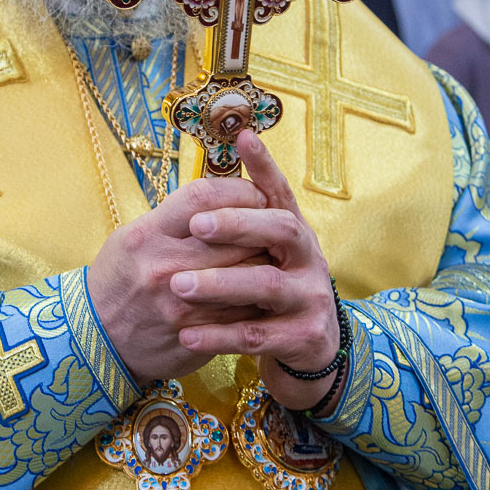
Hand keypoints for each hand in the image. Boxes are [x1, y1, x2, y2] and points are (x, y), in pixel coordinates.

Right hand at [87, 173, 271, 382]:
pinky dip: (258, 297)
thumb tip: (223, 196)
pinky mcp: (199, 335)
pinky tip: (260, 290)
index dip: (237, 189)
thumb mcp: (133, 238)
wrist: (98, 339)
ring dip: (266, 262)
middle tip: (273, 225)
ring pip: (247, 273)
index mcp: (147, 235)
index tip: (254, 193)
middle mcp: (164, 267)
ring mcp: (182, 305)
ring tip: (270, 256)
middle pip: (235, 235)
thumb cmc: (119, 281)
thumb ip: (174, 218)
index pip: (203, 197)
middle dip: (261, 227)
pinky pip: (244, 311)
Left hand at [168, 131, 340, 411]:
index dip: (264, 164)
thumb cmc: (270, 292)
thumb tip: (205, 179)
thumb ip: (241, 223)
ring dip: (220, 284)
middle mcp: (310, 258)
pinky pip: (257, 335)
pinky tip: (185, 334)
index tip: (243, 137)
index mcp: (293, 231)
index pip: (279, 190)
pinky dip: (219, 336)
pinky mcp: (305, 337)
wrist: (308, 352)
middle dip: (238, 224)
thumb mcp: (262, 254)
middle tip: (196, 226)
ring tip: (178, 285)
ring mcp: (312, 298)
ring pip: (266, 285)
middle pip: (281, 229)